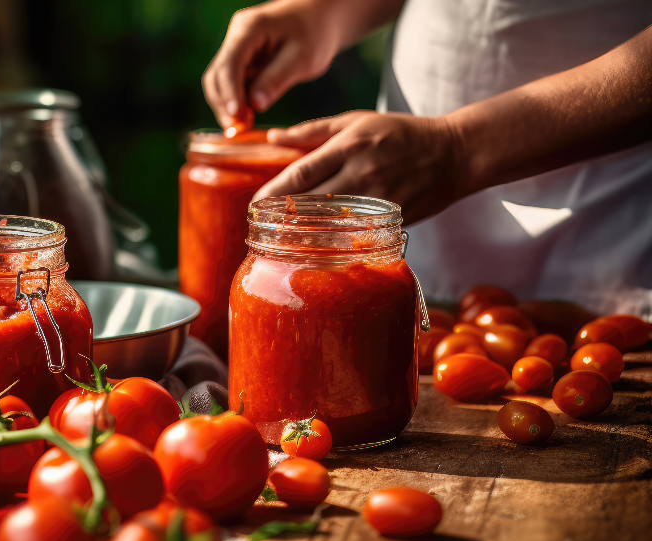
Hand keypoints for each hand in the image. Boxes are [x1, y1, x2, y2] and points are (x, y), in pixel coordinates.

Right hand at [202, 0, 341, 127]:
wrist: (320, 17)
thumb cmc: (315, 32)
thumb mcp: (303, 56)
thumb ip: (278, 79)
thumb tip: (255, 105)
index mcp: (249, 29)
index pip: (230, 64)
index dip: (230, 93)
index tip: (236, 117)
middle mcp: (236, 37)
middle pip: (217, 75)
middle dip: (224, 104)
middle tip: (237, 130)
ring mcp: (237, 48)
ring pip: (220, 82)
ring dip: (227, 106)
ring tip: (242, 127)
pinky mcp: (242, 60)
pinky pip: (231, 83)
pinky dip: (235, 102)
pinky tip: (245, 118)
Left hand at [254, 111, 467, 222]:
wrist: (456, 152)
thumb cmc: (400, 133)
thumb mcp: (356, 121)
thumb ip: (312, 131)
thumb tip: (273, 137)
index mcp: (350, 145)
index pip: (301, 174)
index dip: (273, 194)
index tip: (254, 205)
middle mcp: (363, 172)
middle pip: (312, 203)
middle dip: (283, 218)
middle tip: (261, 228)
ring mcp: (380, 198)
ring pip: (333, 223)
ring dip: (305, 235)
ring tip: (282, 241)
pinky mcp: (394, 218)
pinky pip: (358, 234)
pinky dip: (336, 242)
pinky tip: (318, 248)